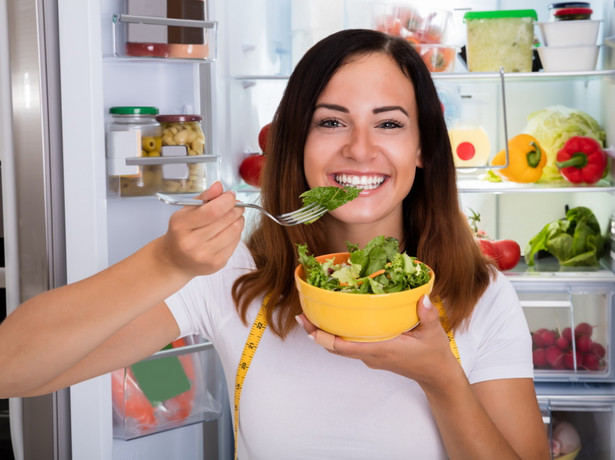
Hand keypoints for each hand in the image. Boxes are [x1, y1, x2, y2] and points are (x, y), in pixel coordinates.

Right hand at [159, 182, 244, 277]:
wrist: (175, 260)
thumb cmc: (182, 232)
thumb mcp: (186, 211)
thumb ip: (204, 197)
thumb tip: (219, 186)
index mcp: (181, 225)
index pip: (213, 211)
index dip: (227, 200)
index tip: (231, 195)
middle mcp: (192, 243)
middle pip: (226, 220)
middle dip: (236, 208)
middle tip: (236, 204)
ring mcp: (205, 256)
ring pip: (235, 231)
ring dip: (238, 219)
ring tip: (233, 216)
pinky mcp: (217, 264)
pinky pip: (236, 242)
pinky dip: (236, 232)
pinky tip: (228, 230)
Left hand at [296, 295, 459, 386]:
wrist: (436, 376)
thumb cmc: (434, 355)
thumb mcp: (433, 333)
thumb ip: (427, 315)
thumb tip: (422, 298)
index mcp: (382, 350)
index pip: (347, 348)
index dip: (326, 338)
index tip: (311, 327)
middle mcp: (371, 355)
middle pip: (336, 348)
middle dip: (317, 334)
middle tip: (302, 316)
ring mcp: (370, 356)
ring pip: (340, 348)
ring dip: (324, 335)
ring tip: (310, 317)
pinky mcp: (372, 354)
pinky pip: (349, 346)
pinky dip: (337, 336)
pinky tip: (333, 321)